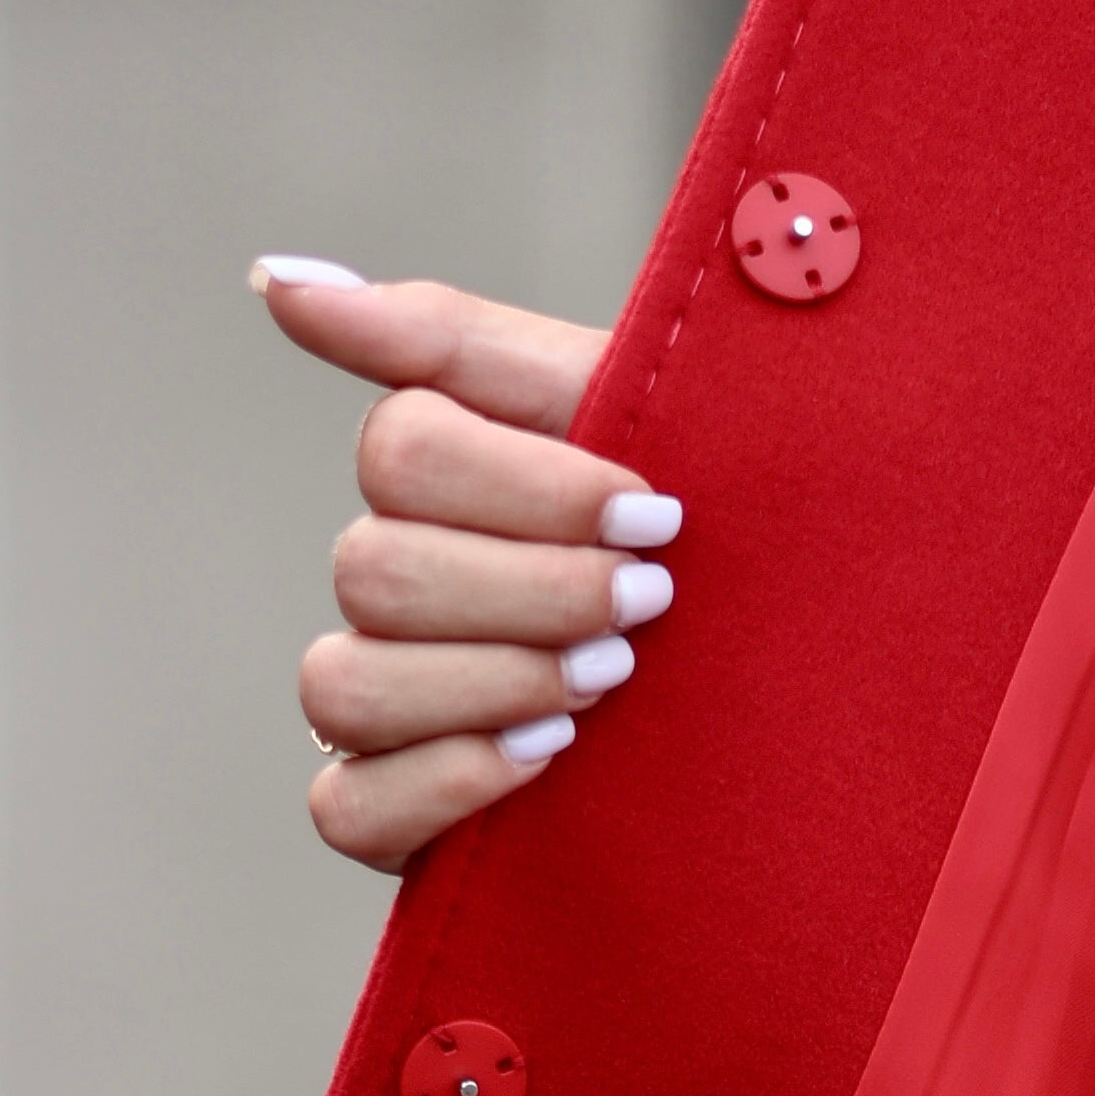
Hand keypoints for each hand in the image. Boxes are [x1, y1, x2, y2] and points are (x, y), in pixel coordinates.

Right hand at [256, 259, 671, 874]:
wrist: (815, 678)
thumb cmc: (719, 534)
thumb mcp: (624, 412)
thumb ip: (459, 344)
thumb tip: (278, 281)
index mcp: (440, 478)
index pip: (402, 452)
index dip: (529, 488)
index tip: (658, 514)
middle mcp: (394, 585)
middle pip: (373, 570)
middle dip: (532, 589)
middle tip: (650, 604)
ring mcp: (386, 703)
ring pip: (344, 686)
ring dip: (490, 679)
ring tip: (612, 682)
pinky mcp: (400, 814)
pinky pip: (346, 807)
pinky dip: (442, 781)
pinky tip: (546, 754)